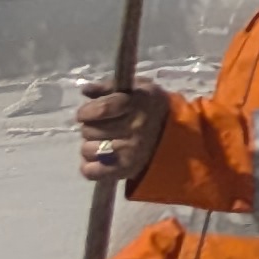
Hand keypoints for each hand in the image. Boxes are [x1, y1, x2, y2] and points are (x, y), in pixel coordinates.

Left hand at [72, 60, 163, 189]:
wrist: (173, 135)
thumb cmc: (150, 107)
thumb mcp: (137, 89)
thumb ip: (110, 87)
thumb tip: (85, 89)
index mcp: (138, 104)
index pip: (102, 109)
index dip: (87, 111)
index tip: (86, 113)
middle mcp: (134, 128)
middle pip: (90, 130)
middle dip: (90, 127)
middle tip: (101, 126)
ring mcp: (128, 151)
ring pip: (88, 150)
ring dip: (90, 145)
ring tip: (103, 141)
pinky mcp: (123, 170)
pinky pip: (91, 171)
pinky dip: (89, 166)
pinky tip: (99, 158)